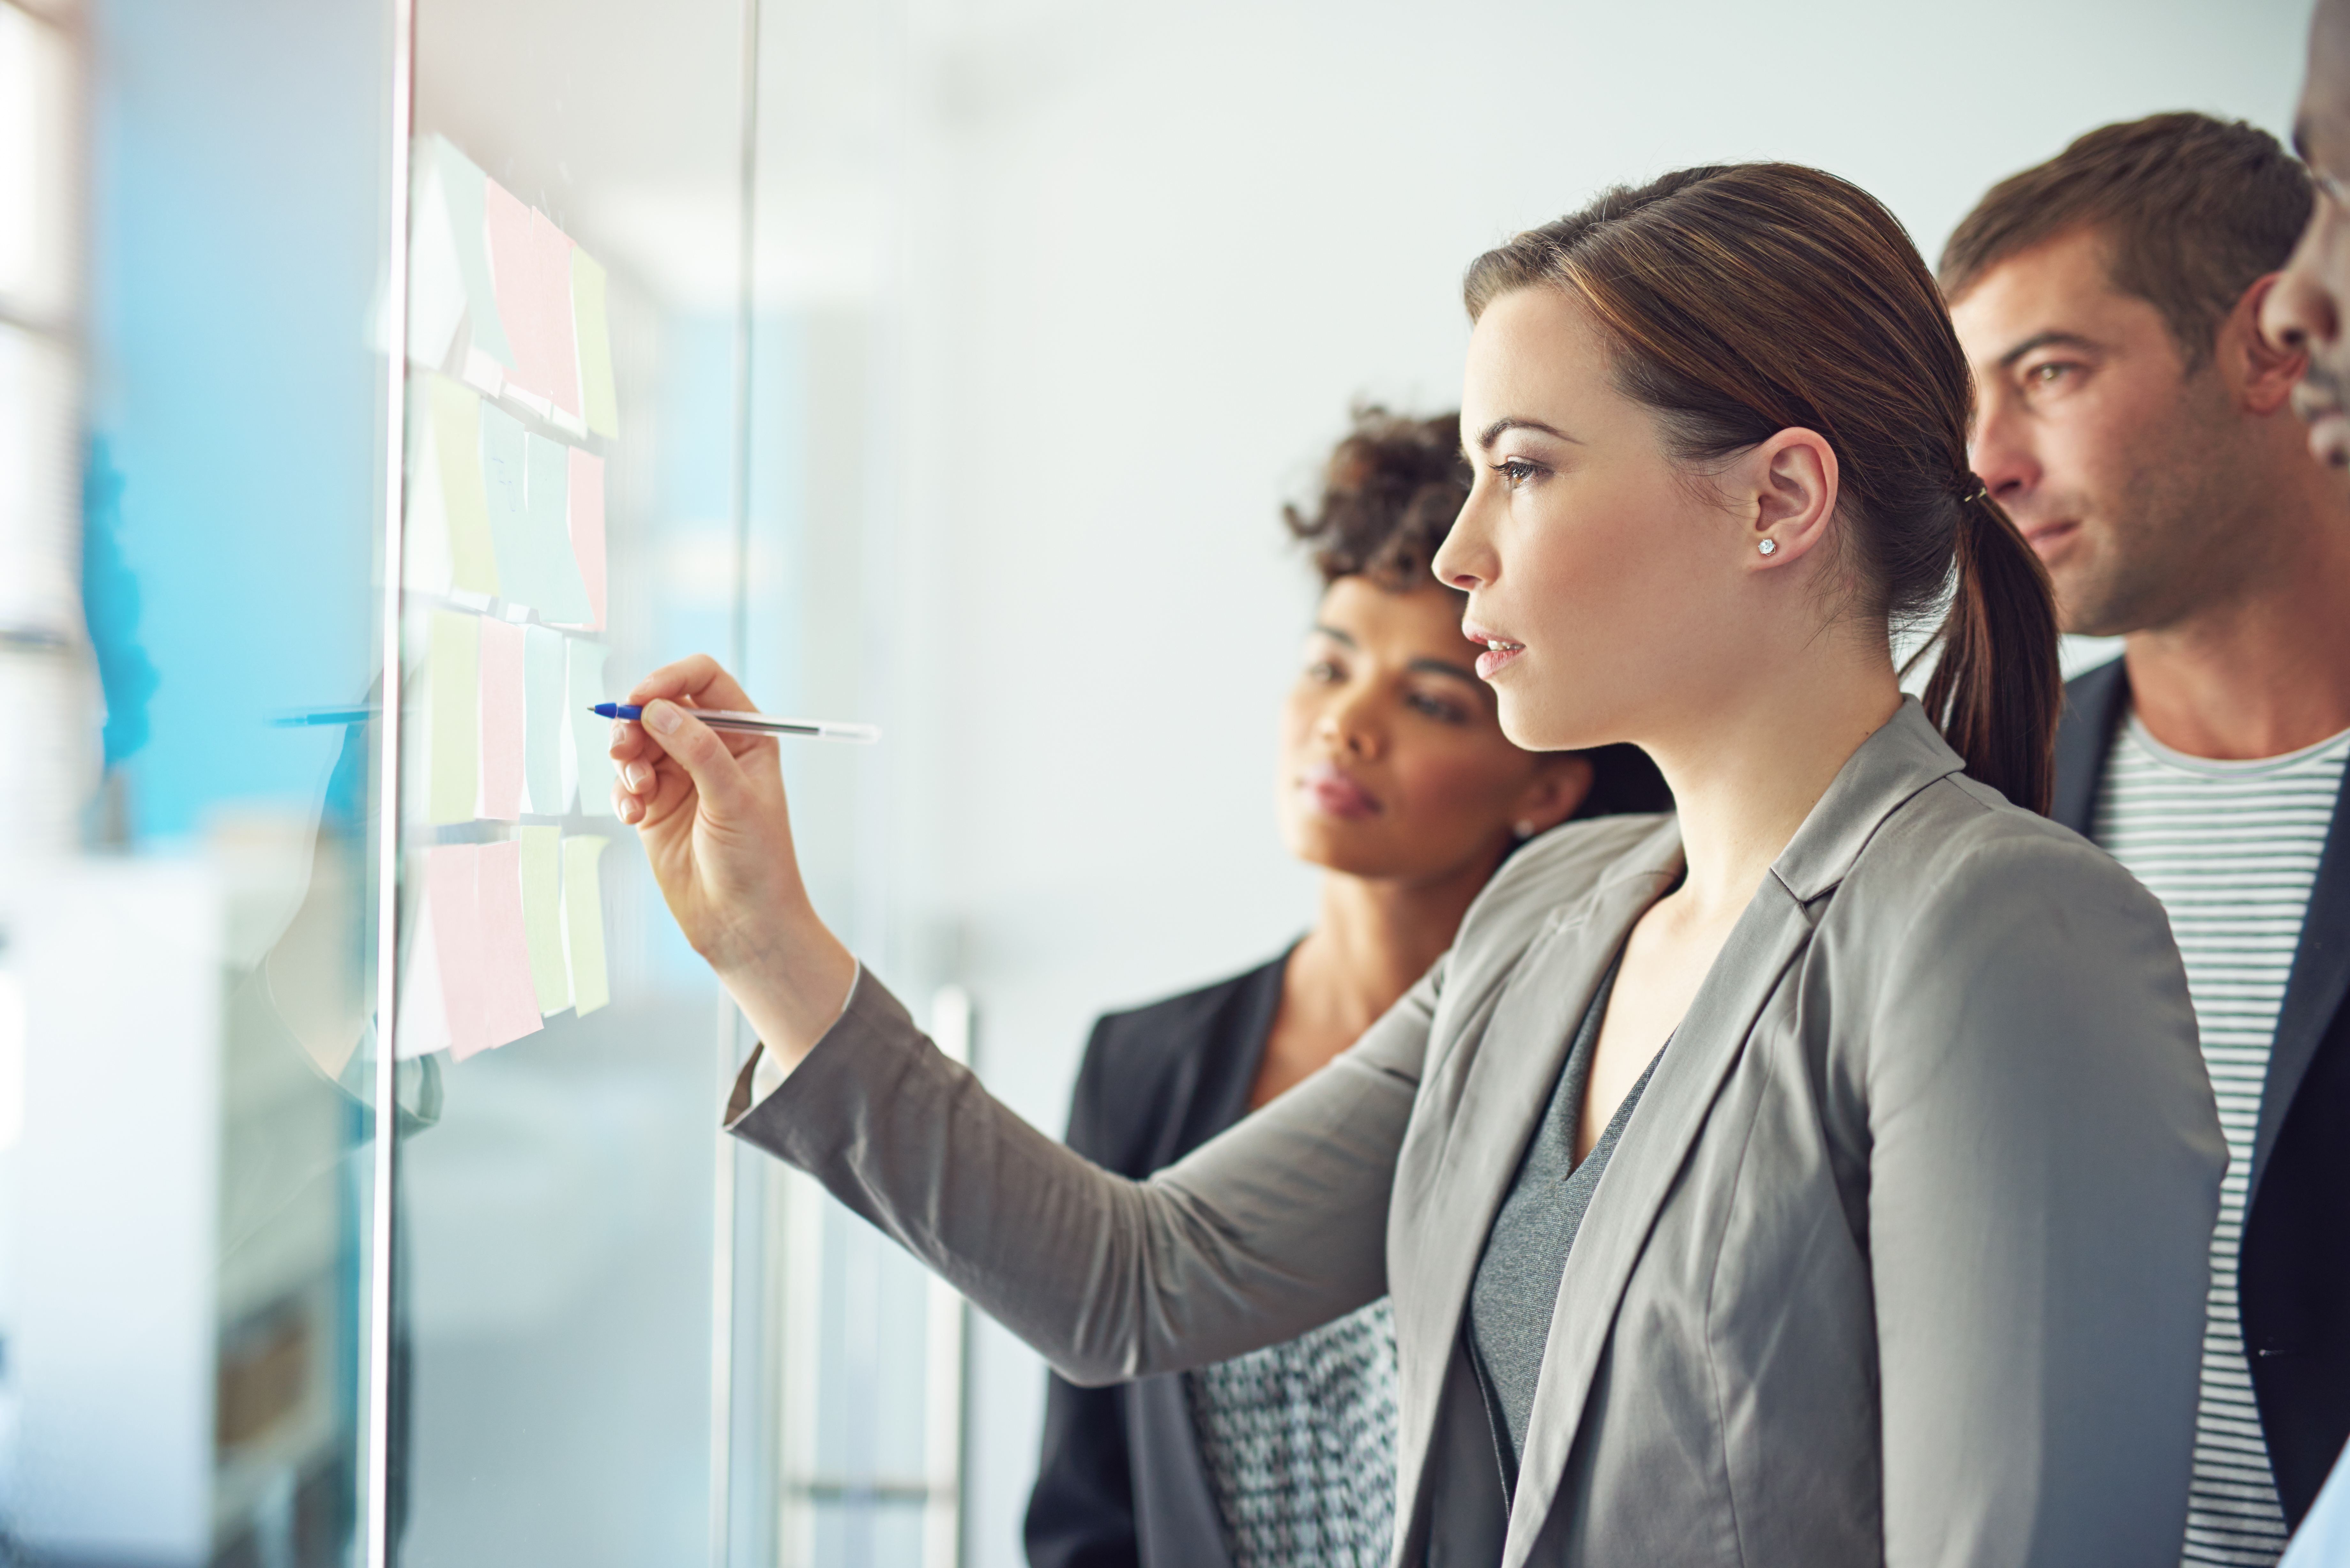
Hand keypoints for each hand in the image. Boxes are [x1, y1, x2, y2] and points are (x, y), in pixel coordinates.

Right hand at [610, 654, 856, 1068]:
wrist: (743, 925)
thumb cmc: (757, 863)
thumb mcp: (734, 799)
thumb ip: (698, 749)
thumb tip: (658, 708)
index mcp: (746, 736)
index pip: (704, 680)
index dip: (670, 679)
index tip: (640, 698)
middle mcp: (711, 750)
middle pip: (661, 707)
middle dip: (636, 722)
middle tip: (625, 749)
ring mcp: (681, 778)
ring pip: (638, 742)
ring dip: (626, 758)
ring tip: (635, 789)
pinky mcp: (655, 807)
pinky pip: (626, 782)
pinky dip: (622, 793)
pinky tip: (632, 816)